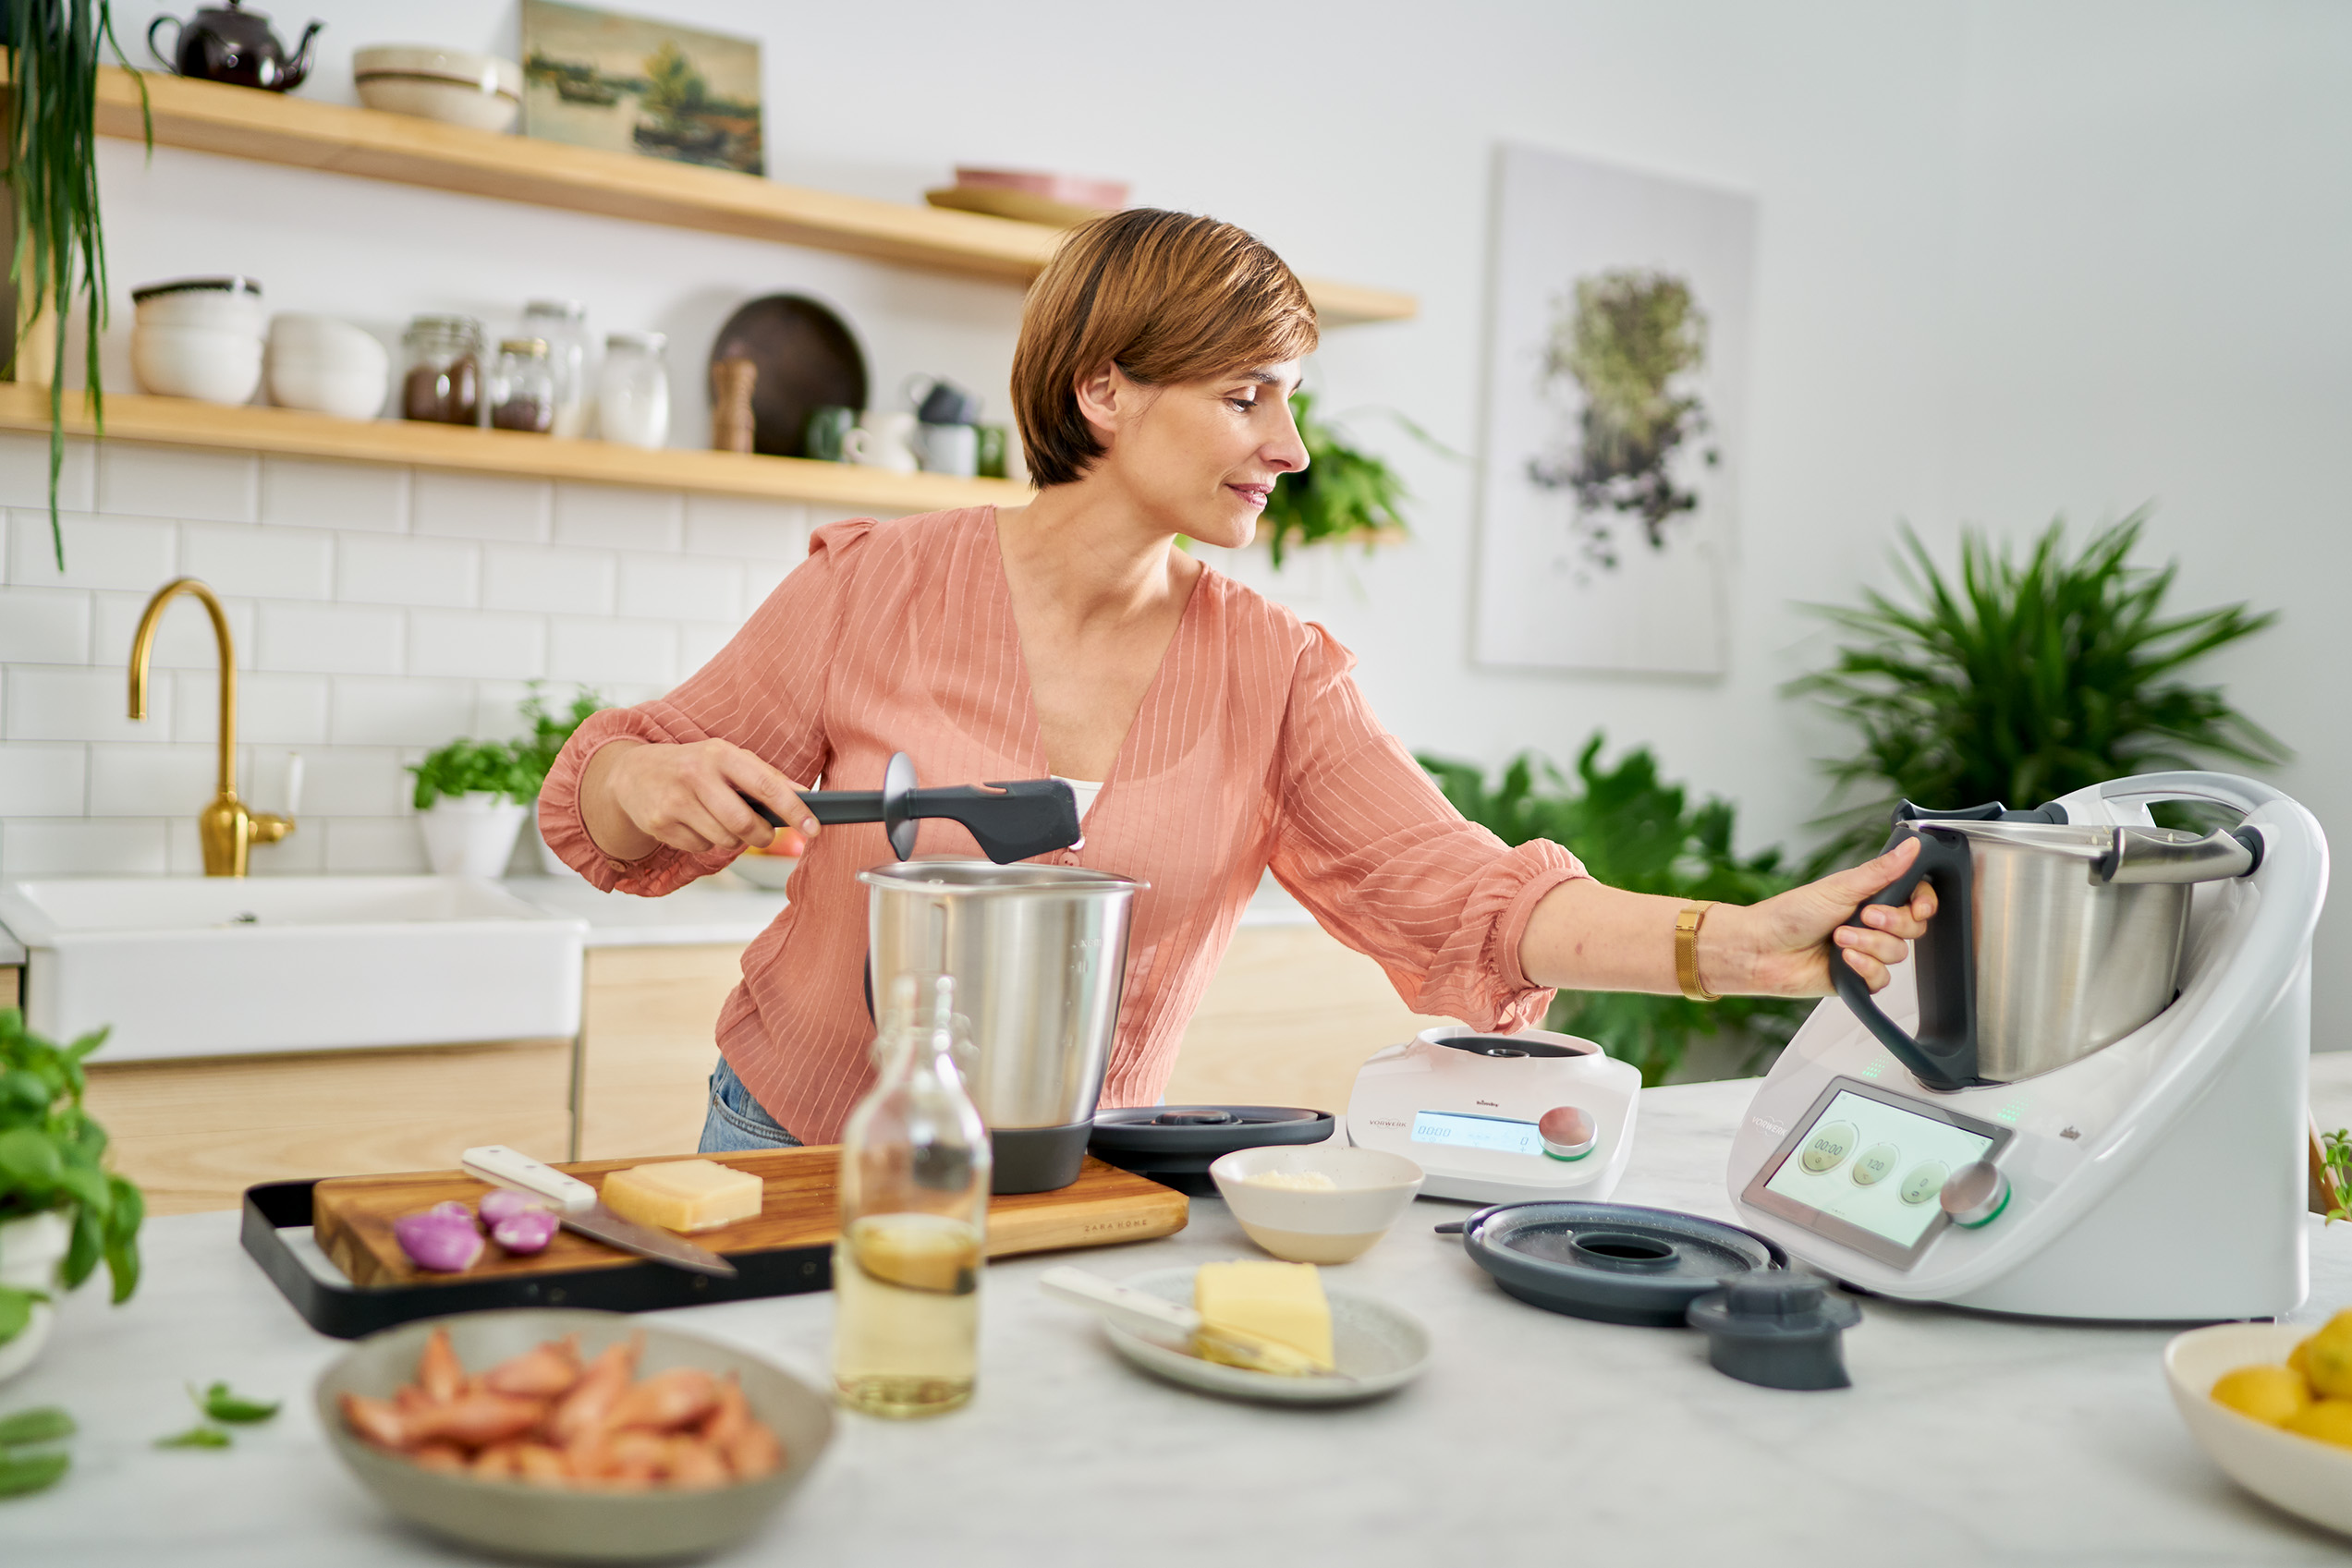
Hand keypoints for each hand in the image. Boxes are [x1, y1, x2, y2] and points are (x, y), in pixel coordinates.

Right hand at [584, 738, 817, 859]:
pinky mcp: (660, 824)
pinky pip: (701, 847)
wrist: (633, 773)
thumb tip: (804, 796)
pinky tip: (695, 823)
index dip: (794, 810)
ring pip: (724, 840)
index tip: (813, 828)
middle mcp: (696, 775)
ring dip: (733, 839)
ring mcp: (675, 801)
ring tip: (720, 820)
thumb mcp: (726, 758)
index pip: (766, 786)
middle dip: (762, 835)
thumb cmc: (692, 765)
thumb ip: (766, 776)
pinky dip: (707, 842)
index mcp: (720, 754)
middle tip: (764, 833)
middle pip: (744, 824)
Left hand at [1708, 837, 1938, 996]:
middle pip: (1913, 928)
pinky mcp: (1858, 978)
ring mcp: (1866, 951)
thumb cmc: (1789, 915)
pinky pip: (1882, 979)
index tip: (1918, 907)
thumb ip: (1881, 872)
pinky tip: (1843, 960)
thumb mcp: (1839, 887)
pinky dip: (1865, 968)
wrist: (1761, 950)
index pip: (1916, 899)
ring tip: (1839, 938)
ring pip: (1898, 954)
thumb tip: (1911, 847)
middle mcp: (1871, 925)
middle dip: (1891, 923)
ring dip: (1869, 945)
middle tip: (1864, 916)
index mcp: (1870, 897)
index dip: (1923, 904)